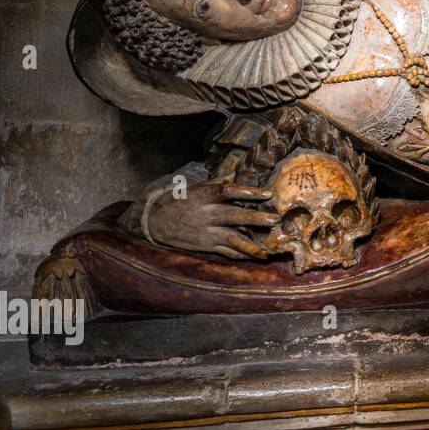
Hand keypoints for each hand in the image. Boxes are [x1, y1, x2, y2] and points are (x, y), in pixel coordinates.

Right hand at [145, 181, 278, 259]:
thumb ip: (216, 183)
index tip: (266, 193)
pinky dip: (242, 255)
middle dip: (255, 219)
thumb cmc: (178, 201)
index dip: (247, 192)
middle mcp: (204, 215)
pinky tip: (258, 256)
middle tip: (275, 219)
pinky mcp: (205, 246)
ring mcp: (205, 232)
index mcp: (202, 196)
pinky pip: (226, 252)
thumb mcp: (193, 188)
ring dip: (251, 245)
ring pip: (231, 239)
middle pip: (233, 216)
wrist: (153, 223)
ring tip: (268, 249)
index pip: (226, 191)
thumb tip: (235, 173)